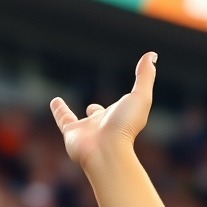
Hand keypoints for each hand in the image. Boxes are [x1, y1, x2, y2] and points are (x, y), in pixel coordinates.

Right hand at [50, 51, 157, 168]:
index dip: (124, 101)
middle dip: (99, 112)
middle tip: (96, 109)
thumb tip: (152, 55)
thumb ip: (144, 77)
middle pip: (100, 115)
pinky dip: (58, 110)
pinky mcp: (71, 133)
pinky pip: (63, 119)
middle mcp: (104, 124)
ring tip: (64, 106)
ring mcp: (87, 129)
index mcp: (121, 116)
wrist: (106, 151)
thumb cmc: (125, 125)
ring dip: (73, 113)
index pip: (121, 106)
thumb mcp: (140, 97)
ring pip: (80, 120)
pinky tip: (54, 102)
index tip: (127, 96)